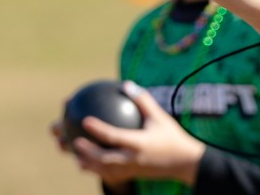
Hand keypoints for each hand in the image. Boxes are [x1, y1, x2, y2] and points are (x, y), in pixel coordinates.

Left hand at [70, 81, 205, 186]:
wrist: (184, 163)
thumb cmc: (172, 137)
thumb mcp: (160, 117)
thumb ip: (143, 100)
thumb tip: (127, 84)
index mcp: (139, 143)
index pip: (115, 137)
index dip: (99, 129)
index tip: (85, 120)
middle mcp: (133, 159)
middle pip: (105, 159)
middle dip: (88, 152)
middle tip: (75, 141)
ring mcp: (132, 169)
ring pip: (105, 170)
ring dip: (89, 164)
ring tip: (75, 155)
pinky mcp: (132, 175)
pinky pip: (110, 176)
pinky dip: (97, 170)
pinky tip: (87, 164)